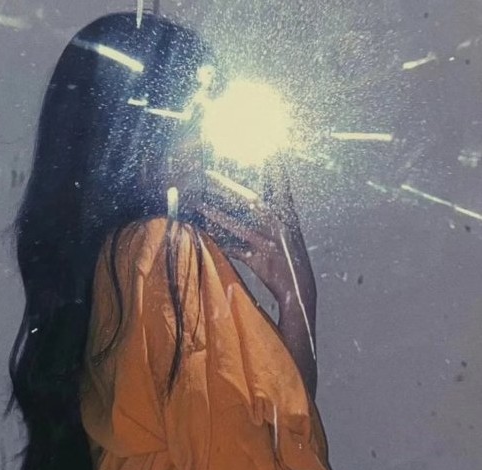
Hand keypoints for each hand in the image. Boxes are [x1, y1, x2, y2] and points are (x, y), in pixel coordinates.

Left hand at [196, 166, 309, 302]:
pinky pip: (234, 250)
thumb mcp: (287, 233)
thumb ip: (274, 213)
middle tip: (207, 174)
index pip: (280, 186)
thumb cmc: (291, 260)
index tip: (265, 151)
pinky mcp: (260, 262)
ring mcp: (270, 245)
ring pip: (240, 226)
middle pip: (251, 202)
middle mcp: (280, 227)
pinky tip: (204, 236)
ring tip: (198, 203)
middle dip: (227, 188)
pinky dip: (219, 243)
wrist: (301, 290)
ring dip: (217, 214)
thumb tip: (255, 197)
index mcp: (288, 216)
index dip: (273, 169)